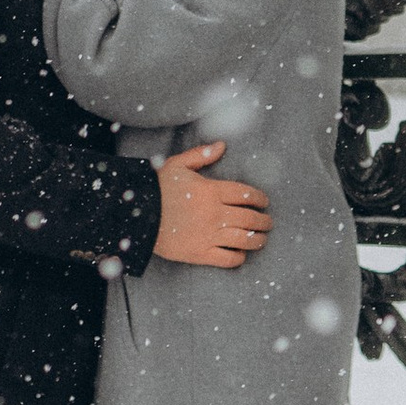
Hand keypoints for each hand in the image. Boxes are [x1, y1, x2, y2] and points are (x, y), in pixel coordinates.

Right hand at [153, 140, 272, 267]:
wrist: (137, 214)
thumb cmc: (157, 187)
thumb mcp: (178, 165)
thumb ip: (201, 155)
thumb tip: (221, 145)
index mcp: (212, 191)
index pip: (246, 194)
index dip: (260, 198)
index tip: (264, 202)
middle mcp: (215, 214)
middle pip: (250, 218)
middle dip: (264, 221)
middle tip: (268, 222)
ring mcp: (209, 235)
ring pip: (244, 240)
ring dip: (258, 240)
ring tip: (262, 239)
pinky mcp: (200, 253)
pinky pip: (227, 259)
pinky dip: (238, 257)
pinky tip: (241, 254)